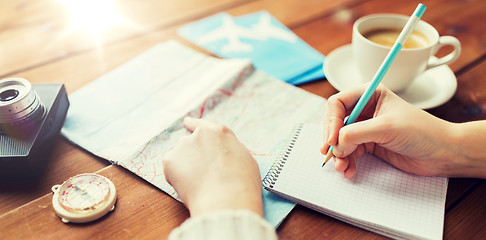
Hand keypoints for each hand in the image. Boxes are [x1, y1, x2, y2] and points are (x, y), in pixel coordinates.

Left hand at [163, 117, 262, 216]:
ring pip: (181, 157)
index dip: (194, 124)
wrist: (226, 200)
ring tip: (200, 184)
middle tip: (201, 173)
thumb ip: (229, 151)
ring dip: (186, 167)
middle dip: (192, 154)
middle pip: (190, 142)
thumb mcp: (245, 159)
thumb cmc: (241, 183)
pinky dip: (177, 179)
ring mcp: (183, 146)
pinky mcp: (170, 160)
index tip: (187, 122)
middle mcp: (199, 135)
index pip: (203, 124)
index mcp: (219, 132)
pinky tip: (191, 188)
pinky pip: (171, 170)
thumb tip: (223, 153)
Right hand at [322, 84, 461, 178]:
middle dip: (332, 140)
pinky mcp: (369, 145)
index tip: (331, 139)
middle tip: (331, 154)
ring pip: (340, 140)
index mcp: (369, 95)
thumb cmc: (421, 132)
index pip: (338, 103)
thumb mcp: (386, 128)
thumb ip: (356, 133)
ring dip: (338, 155)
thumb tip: (335, 144)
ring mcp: (366, 128)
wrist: (442, 153)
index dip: (331, 121)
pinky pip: (349, 153)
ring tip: (341, 168)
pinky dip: (347, 162)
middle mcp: (365, 110)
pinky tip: (349, 171)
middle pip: (335, 122)